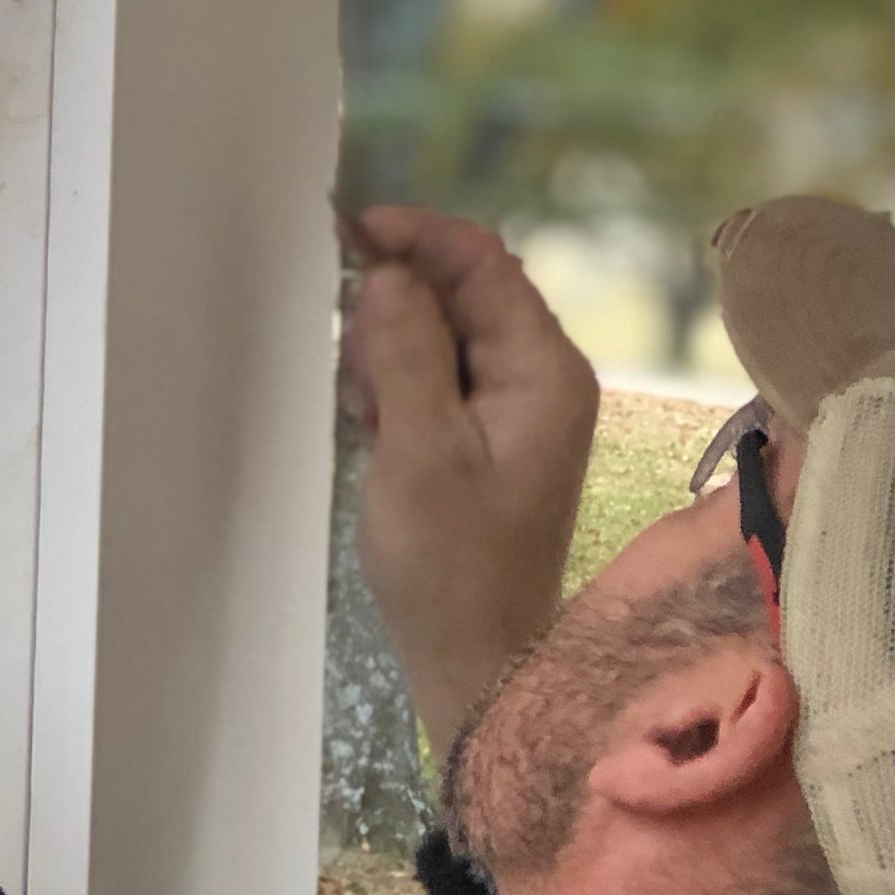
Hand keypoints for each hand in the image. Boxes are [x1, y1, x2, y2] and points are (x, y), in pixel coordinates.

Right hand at [347, 210, 599, 754]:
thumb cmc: (450, 563)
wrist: (477, 660)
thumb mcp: (418, 450)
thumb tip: (390, 272)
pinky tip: (378, 435)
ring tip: (371, 422)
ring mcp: (518, 406)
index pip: (485, 261)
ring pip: (440, 334)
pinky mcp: (490, 434)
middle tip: (360, 380)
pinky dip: (399, 390)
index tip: (349, 234)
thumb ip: (406, 351)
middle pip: (460, 293)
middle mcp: (542, 375)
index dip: (418, 236)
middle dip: (397, 315)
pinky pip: (437, 377)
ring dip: (391, 357)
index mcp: (545, 369)